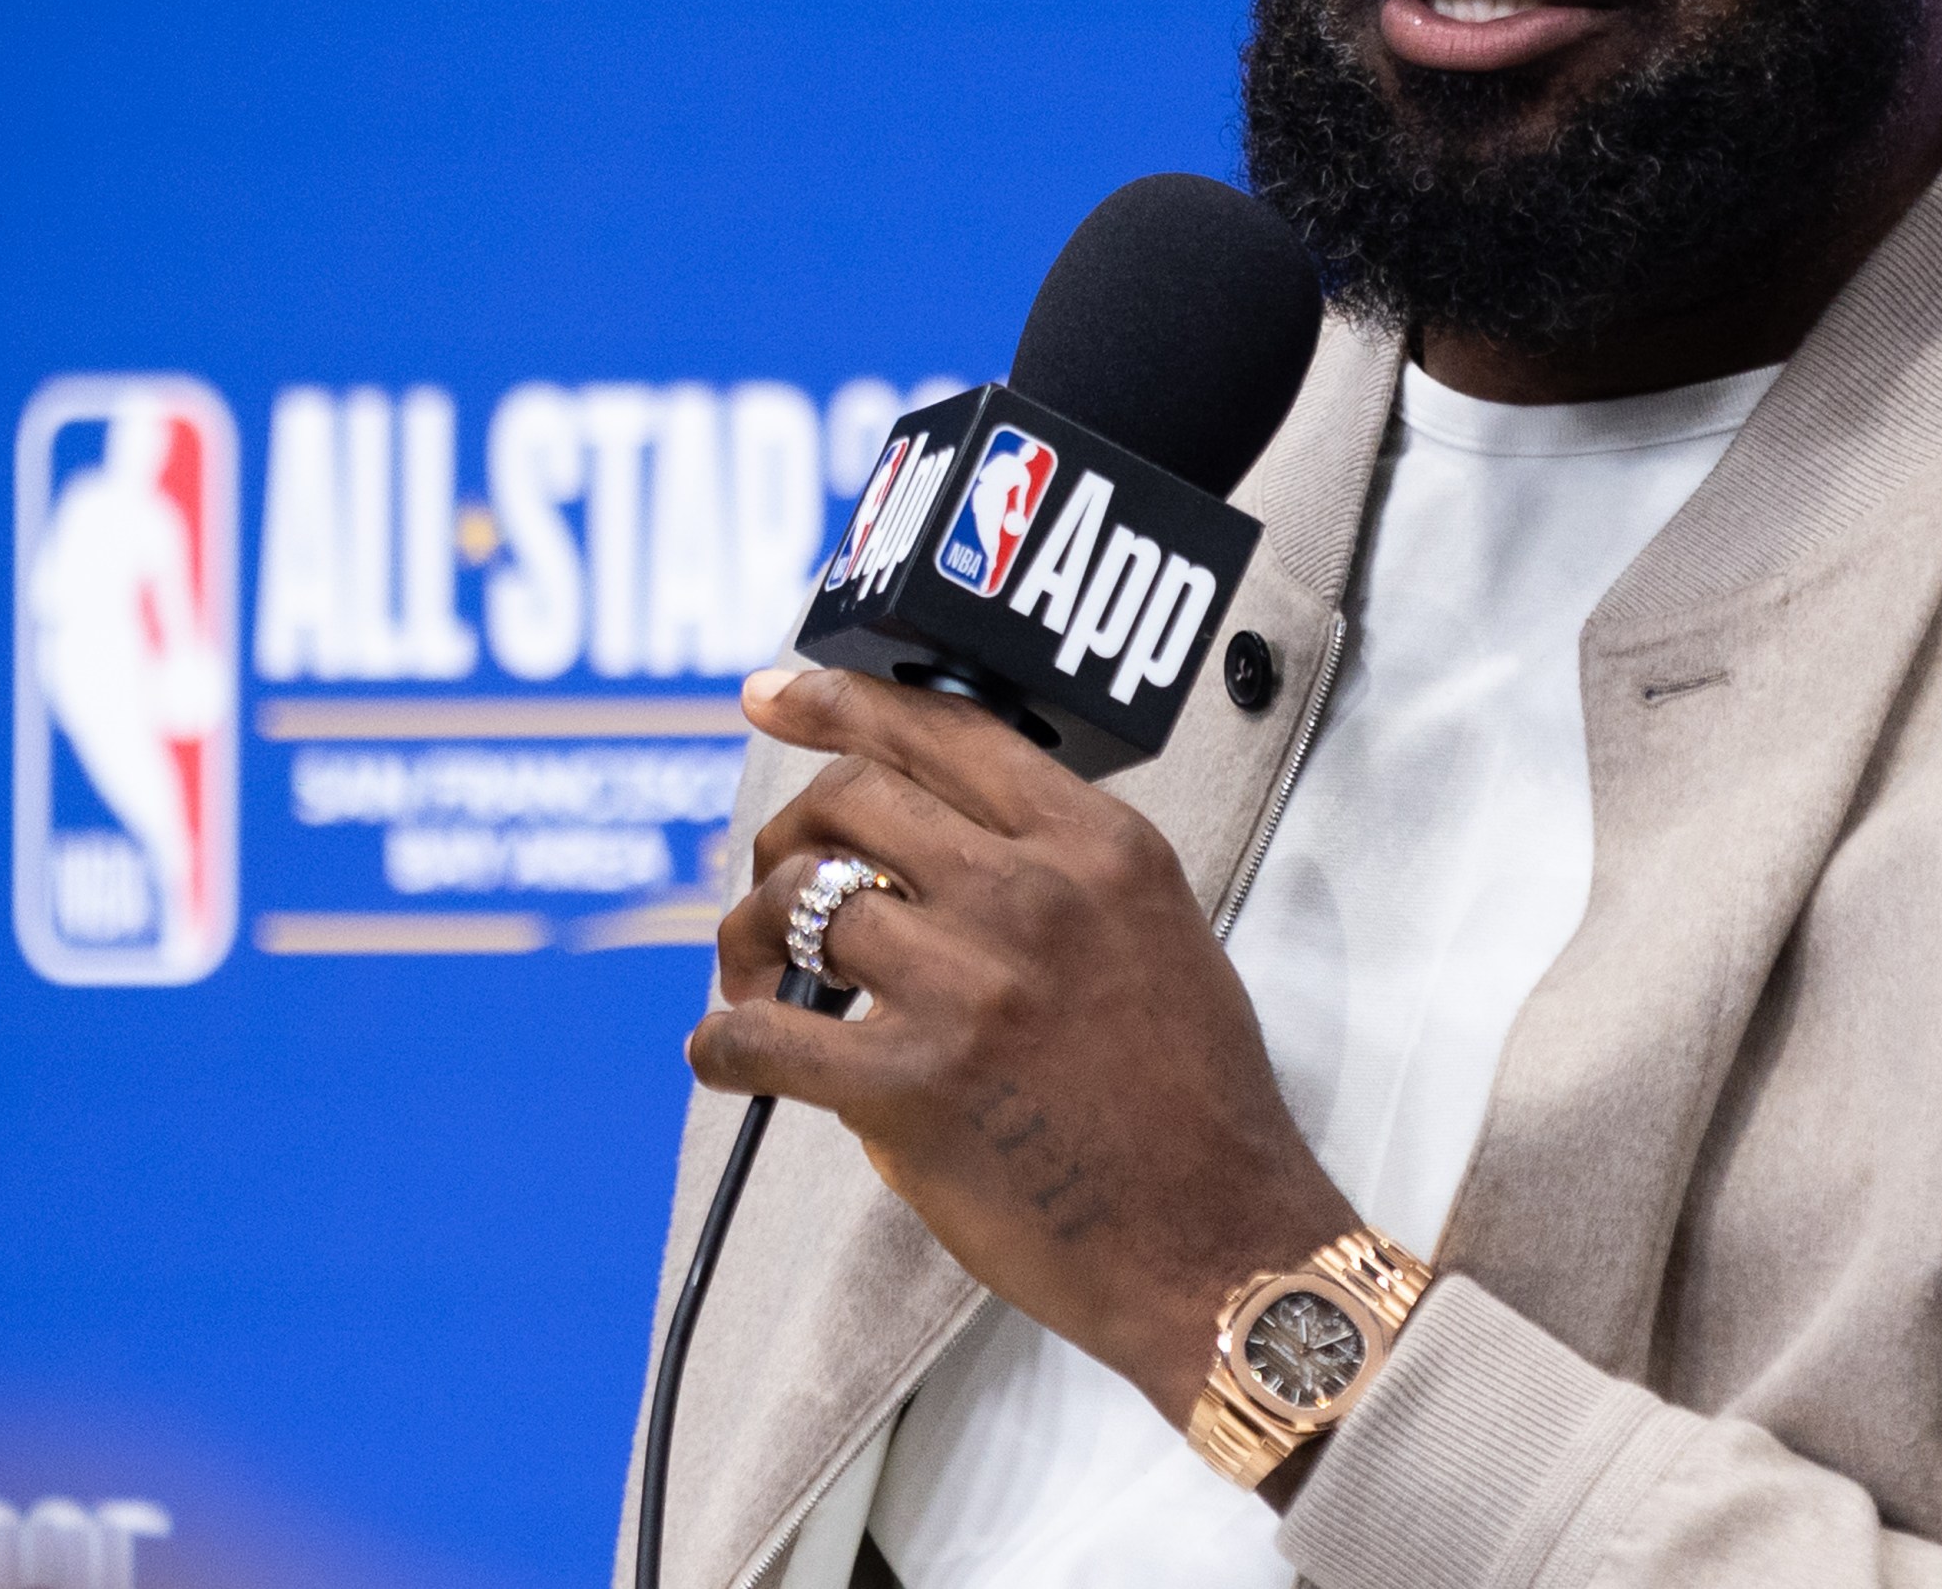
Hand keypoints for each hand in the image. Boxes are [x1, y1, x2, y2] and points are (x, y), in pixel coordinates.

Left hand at [689, 667, 1357, 1426]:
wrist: (1220, 1243)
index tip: (773, 698)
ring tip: (756, 985)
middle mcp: (1032, 893)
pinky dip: (722, 1045)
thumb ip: (1060, 870)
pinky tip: (730, 1058)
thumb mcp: (1158, 933)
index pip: (946, 729)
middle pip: (850, 799)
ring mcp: (969, 986)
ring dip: (749, 940)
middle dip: (785, 834)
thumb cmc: (1191, 1105)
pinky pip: (761, 1036)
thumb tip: (927, 851)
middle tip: (774, 885)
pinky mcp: (912, 1086)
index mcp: (1100, 846)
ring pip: (798, 903)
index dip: (839, 701)